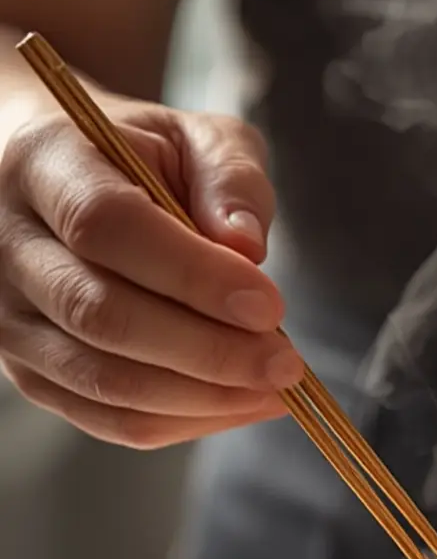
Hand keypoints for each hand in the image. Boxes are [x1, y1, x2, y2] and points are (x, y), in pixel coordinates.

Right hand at [0, 99, 302, 445]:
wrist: (65, 182)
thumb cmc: (138, 155)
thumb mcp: (194, 137)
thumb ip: (229, 178)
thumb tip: (246, 248)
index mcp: (39, 162)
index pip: (104, 226)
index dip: (192, 275)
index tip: (269, 305)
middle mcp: (5, 244)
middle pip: (102, 316)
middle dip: (209, 352)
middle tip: (286, 364)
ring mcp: (8, 319)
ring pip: (107, 382)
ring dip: (204, 398)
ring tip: (275, 388)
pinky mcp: (32, 373)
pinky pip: (111, 420)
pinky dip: (186, 421)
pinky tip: (241, 402)